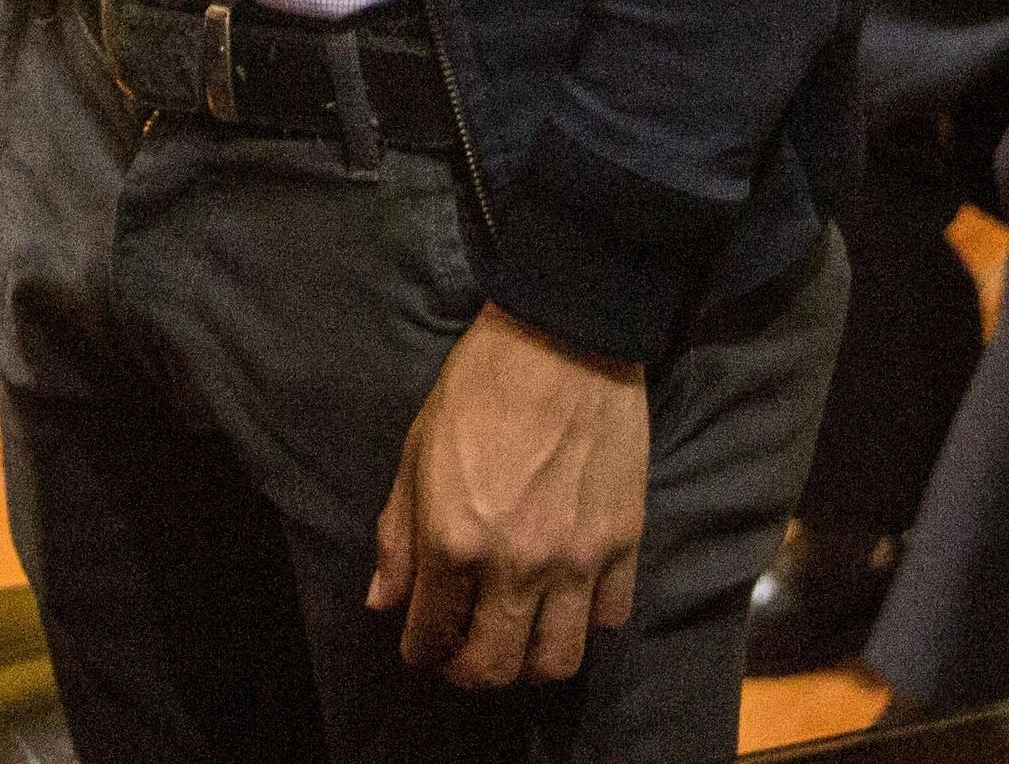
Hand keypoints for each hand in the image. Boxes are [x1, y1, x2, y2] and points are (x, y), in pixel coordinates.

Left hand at [371, 306, 649, 686]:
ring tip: (519, 641)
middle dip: (470, 672)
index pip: (432, 635)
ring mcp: (575, 560)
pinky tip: (568, 600)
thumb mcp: (417, 453)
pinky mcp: (623, 543)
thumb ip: (398, 536)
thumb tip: (385, 602)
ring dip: (530, 664)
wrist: (563, 337)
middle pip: (494, 667)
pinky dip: (587, 621)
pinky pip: (609, 617)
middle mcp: (515, 565)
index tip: (422, 645)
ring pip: (557, 661)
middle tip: (464, 656)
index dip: (421, 650)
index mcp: (453, 541)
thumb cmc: (480, 387)